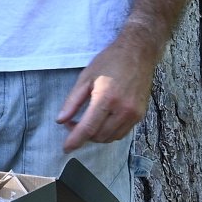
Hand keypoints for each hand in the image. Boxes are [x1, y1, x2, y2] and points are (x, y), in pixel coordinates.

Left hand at [55, 36, 158, 151]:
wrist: (138, 53)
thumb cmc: (109, 62)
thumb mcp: (85, 78)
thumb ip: (72, 102)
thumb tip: (60, 121)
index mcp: (106, 98)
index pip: (88, 128)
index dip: (75, 140)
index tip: (65, 148)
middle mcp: (122, 109)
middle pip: (98, 136)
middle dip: (83, 135)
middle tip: (73, 123)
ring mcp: (133, 114)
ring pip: (110, 137)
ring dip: (96, 135)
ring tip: (87, 121)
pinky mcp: (140, 115)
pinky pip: (121, 133)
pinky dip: (109, 132)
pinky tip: (102, 121)